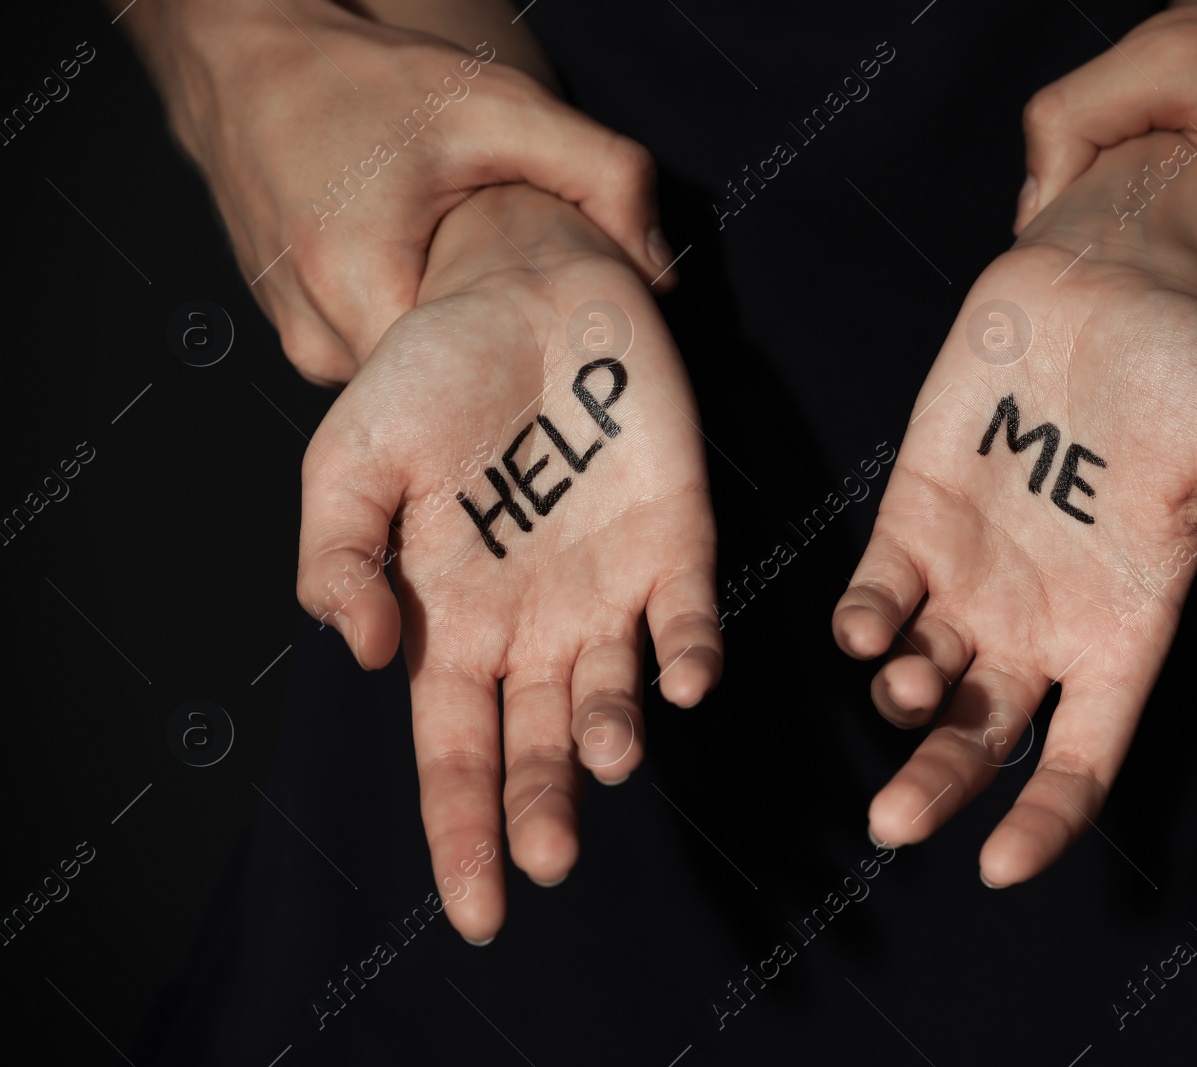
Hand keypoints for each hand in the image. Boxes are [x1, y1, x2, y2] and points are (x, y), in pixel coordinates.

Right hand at [115, 0, 673, 382]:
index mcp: (358, 287)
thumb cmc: (359, 82)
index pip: (468, 386)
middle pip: (442, 388)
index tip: (554, 326)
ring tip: (465, 271)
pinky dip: (411, 320)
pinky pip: (377, 354)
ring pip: (409, 377)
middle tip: (521, 291)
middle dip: (492, 347)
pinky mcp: (296, 334)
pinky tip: (426, 270)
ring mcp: (299, 344)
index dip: (525, 358)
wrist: (247, 63)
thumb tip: (660, 268)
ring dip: (450, 335)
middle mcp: (316, 337)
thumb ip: (602, 174)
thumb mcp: (500, 107)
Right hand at [296, 184, 720, 939]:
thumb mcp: (351, 460)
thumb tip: (361, 656)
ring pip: (613, 694)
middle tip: (550, 861)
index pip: (454, 753)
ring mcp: (608, 589)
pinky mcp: (677, 542)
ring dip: (613, 733)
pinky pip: (687, 618)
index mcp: (450, 622)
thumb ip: (339, 558)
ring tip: (604, 757)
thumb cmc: (429, 375)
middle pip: (538, 745)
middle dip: (541, 807)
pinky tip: (685, 679)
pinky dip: (688, 653)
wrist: (525, 287)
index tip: (477, 914)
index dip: (462, 832)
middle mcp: (533, 625)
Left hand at [836, 133, 1196, 886]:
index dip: (1044, 822)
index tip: (1000, 867)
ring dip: (904, 699)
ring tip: (911, 681)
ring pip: (919, 678)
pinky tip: (869, 628)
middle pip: (980, 739)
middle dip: (937, 787)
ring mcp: (970, 575)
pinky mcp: (914, 518)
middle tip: (896, 821)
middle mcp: (1038, 623)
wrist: (1116, 285)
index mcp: (1121, 633)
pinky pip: (877, 596)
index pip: (1078, 759)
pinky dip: (864, 624)